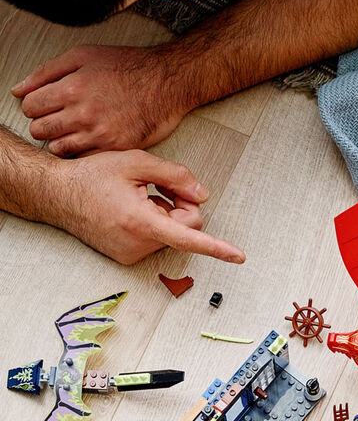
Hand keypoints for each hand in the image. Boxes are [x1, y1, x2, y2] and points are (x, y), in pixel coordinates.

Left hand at [13, 46, 186, 155]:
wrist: (166, 84)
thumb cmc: (128, 67)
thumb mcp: (83, 56)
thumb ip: (46, 72)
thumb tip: (19, 90)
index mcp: (71, 89)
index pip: (31, 107)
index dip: (34, 106)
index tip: (44, 106)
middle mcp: (83, 115)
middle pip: (41, 130)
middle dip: (43, 125)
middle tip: (56, 121)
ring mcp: (100, 135)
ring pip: (60, 148)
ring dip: (61, 141)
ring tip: (73, 132)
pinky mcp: (117, 149)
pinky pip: (86, 158)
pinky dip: (83, 152)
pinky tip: (90, 141)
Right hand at [50, 150, 244, 264]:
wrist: (56, 194)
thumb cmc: (91, 176)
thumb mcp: (135, 163)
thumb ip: (175, 175)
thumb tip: (204, 194)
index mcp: (141, 222)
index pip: (189, 237)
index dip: (217, 246)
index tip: (238, 256)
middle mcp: (138, 244)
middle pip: (186, 228)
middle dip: (183, 207)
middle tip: (166, 187)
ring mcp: (132, 254)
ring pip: (173, 234)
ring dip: (167, 214)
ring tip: (140, 197)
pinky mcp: (128, 257)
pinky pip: (158, 240)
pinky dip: (155, 223)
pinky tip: (133, 209)